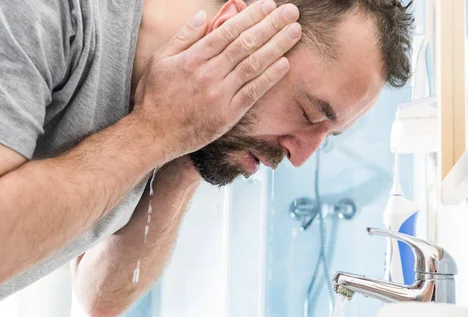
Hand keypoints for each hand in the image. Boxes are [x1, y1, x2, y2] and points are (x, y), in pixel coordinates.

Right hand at [133, 0, 301, 163]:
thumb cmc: (155, 96)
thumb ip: (184, 36)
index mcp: (193, 58)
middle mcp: (209, 74)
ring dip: (277, 46)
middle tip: (291, 12)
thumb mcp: (160, 59)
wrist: (154, 134)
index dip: (251, 17)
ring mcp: (220, 95)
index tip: (268, 6)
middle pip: (246, 44)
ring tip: (295, 32)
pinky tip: (285, 64)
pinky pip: (253, 92)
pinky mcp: (228, 114)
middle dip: (271, 25)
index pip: (228, 31)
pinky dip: (269, 78)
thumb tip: (204, 15)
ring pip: (253, 65)